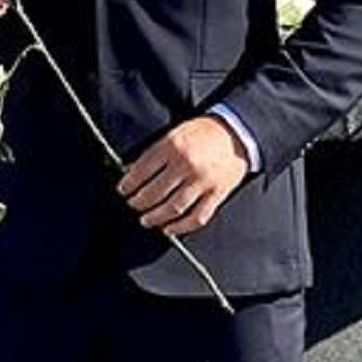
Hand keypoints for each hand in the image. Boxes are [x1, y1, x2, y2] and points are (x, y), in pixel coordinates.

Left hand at [117, 116, 248, 237]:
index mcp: (173, 146)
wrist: (238, 132)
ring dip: (155, 217)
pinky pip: (197, 217)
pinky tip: (169, 229)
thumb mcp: (176, 132)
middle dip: (139, 203)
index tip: (123, 190)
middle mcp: (186, 164)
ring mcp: (202, 181)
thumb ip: (157, 152)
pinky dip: (181, 227)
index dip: (129, 184)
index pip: (143, 170)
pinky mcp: (217, 194)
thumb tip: (134, 172)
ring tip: (146, 220)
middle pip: (154, 192)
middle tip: (133, 205)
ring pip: (173, 208)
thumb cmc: (204, 132)